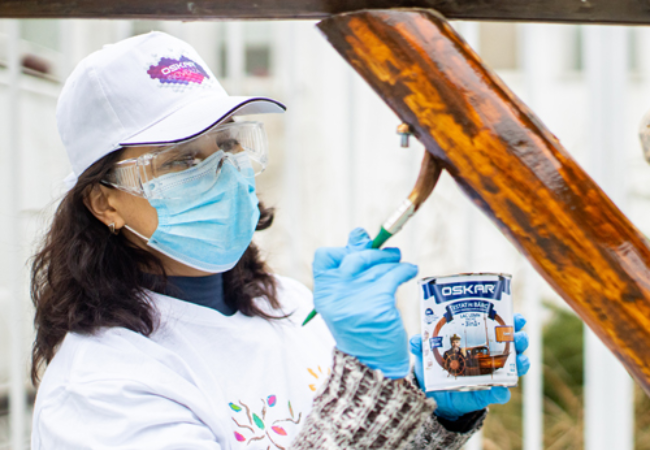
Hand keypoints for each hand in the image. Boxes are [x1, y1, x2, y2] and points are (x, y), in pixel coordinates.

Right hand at [313, 228, 417, 378]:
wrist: (372, 366)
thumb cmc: (361, 329)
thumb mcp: (348, 299)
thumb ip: (351, 268)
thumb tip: (360, 233)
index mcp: (323, 294)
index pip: (325, 257)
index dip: (344, 249)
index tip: (359, 250)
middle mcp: (335, 296)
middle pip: (356, 257)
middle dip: (377, 253)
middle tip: (391, 255)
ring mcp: (356, 301)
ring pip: (378, 267)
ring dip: (393, 262)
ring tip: (401, 266)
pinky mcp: (378, 307)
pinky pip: (393, 276)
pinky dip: (404, 270)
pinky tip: (409, 272)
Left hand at [410, 313, 530, 419]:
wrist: (434, 393)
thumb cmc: (434, 366)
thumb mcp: (427, 353)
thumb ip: (422, 346)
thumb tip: (415, 340)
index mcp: (478, 341)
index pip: (499, 329)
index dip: (511, 322)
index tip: (517, 317)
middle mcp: (489, 356)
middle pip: (512, 345)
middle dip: (520, 339)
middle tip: (520, 336)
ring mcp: (491, 375)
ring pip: (513, 368)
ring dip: (520, 363)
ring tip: (521, 359)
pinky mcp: (486, 394)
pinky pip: (498, 394)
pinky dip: (502, 393)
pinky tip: (503, 392)